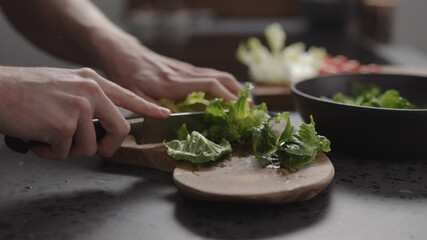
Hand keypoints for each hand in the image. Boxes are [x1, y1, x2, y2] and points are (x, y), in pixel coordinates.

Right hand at [0, 66, 169, 159]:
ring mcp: (79, 108)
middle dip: (108, 146)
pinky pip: (66, 154)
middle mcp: (90, 92)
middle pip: (120, 129)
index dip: (147, 108)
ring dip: (69, 150)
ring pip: (90, 147)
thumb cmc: (25, 91)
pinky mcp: (65, 125)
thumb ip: (88, 100)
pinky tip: (39, 140)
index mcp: (92, 81)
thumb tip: (101, 125)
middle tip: (95, 149)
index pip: (128, 95)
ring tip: (50, 137)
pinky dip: (51, 153)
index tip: (163, 115)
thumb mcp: (66, 85)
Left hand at [97, 37, 242, 102]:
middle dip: (238, 93)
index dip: (226, 96)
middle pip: (221, 77)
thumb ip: (149, 106)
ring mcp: (187, 70)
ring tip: (244, 104)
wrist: (125, 53)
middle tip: (249, 110)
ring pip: (219, 74)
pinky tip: (228, 95)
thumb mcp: (133, 94)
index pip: (209, 84)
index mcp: (173, 82)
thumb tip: (168, 118)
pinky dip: (225, 84)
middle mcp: (185, 73)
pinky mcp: (187, 69)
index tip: (238, 109)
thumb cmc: (128, 75)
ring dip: (235, 88)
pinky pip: (211, 75)